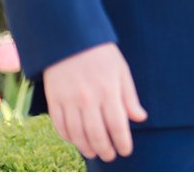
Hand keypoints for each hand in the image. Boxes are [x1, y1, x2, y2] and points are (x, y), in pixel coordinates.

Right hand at [43, 42, 147, 161]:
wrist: (70, 38)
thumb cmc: (101, 54)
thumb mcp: (121, 71)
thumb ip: (130, 97)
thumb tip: (140, 118)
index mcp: (108, 90)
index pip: (117, 124)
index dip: (122, 141)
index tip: (126, 151)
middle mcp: (88, 98)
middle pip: (96, 133)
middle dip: (105, 149)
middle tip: (110, 156)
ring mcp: (69, 100)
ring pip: (77, 133)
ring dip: (86, 147)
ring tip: (94, 153)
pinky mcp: (53, 99)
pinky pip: (60, 125)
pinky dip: (68, 137)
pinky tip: (75, 141)